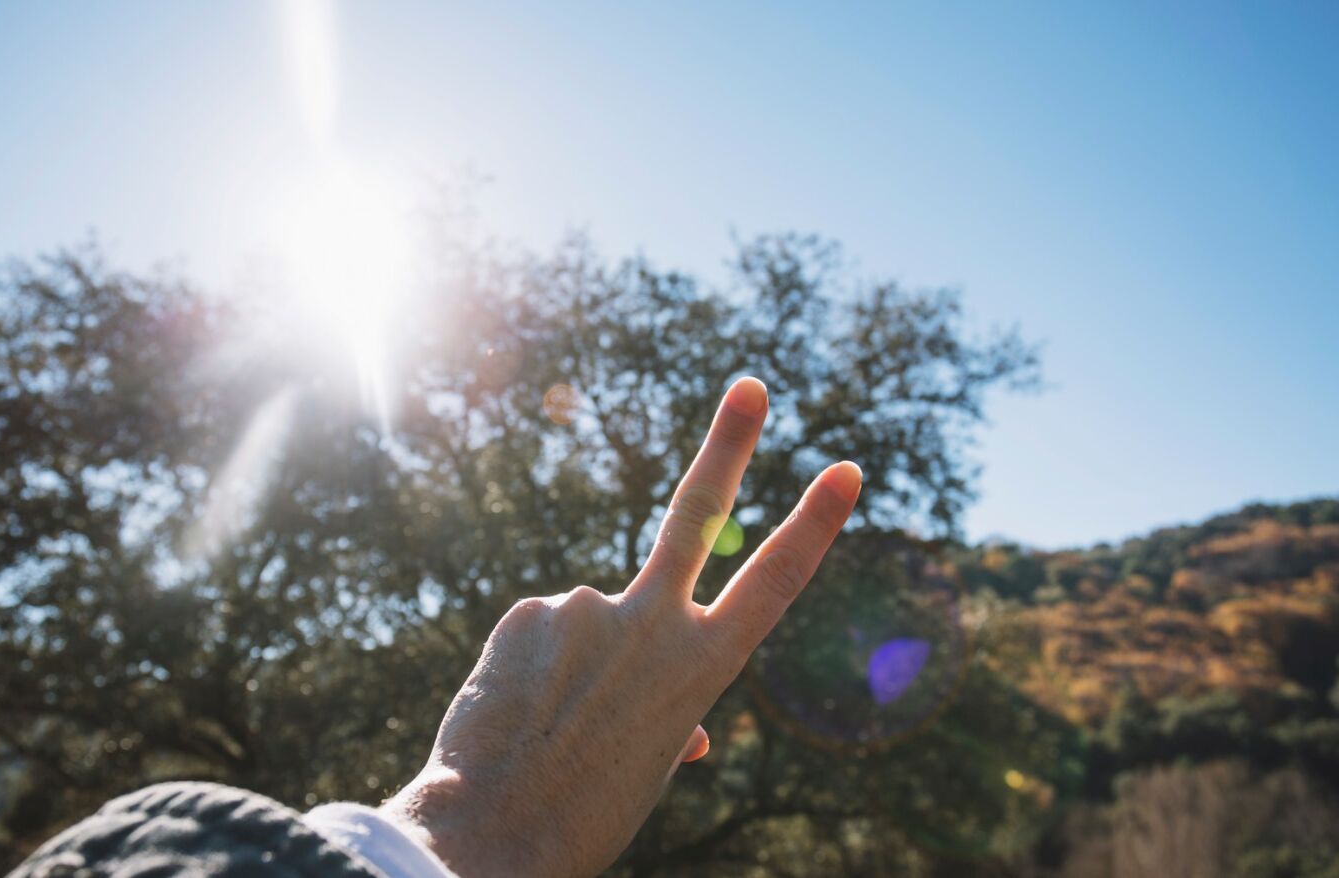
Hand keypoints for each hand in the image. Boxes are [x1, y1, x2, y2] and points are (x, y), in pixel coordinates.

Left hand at [381, 377, 862, 876]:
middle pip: (698, 515)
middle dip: (729, 444)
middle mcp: (652, 626)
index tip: (845, 468)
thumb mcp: (652, 765)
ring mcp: (589, 609)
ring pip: (586, 620)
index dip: (813, 525)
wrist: (493, 834)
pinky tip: (515, 710)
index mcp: (701, 671)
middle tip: (750, 386)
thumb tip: (693, 734)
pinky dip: (527, 666)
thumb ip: (675, 718)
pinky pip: (538, 630)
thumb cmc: (584, 813)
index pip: (774, 584)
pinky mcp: (533, 609)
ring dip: (568, 665)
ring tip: (545, 725)